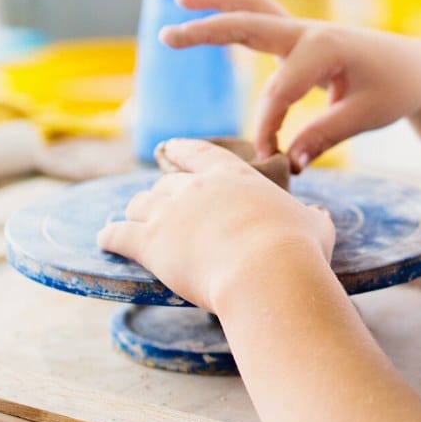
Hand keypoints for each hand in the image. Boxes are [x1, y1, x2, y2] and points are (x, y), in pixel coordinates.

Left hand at [96, 139, 335, 314]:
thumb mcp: (314, 226)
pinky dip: (109, 237)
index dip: (182, 150)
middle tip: (160, 204)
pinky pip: (119, 235)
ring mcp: (169, 214)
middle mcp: (195, 188)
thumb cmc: (296, 248)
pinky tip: (103, 240)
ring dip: (136, 212)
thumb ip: (311, 217)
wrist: (267, 271)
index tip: (170, 149)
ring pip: (140, 205)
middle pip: (166, 183)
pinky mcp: (150, 244)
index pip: (199, 153)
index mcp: (232, 176)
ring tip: (131, 221)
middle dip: (161, 193)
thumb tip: (317, 215)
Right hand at [160, 0, 420, 169]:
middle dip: (208, 31)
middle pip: (249, 24)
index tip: (269, 158)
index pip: (280, 91)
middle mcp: (309, 32)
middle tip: (168, 37)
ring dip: (216, 3)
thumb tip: (290, 162)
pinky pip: (261, 18)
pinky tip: (207, 11)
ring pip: (252, 8)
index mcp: (325, 48)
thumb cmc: (396, 88)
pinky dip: (234, 11)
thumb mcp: (368, 115)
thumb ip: (326, 135)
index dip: (269, 127)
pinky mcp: (300, 38)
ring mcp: (303, 30)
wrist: (417, 68)